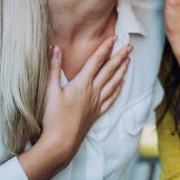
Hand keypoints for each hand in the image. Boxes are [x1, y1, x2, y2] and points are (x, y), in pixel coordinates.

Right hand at [40, 36, 131, 162]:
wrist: (61, 142)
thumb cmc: (53, 117)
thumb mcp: (49, 90)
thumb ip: (53, 68)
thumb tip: (55, 48)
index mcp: (82, 84)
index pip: (96, 61)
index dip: (105, 48)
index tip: (114, 38)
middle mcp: (93, 91)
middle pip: (109, 70)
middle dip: (120, 57)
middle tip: (130, 47)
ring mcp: (97, 103)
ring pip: (114, 83)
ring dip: (122, 71)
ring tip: (129, 61)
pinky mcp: (97, 113)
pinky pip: (111, 98)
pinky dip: (118, 89)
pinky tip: (122, 84)